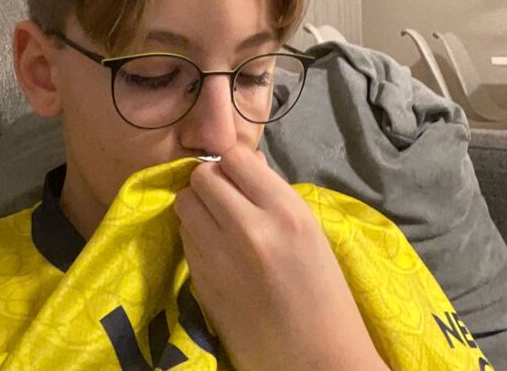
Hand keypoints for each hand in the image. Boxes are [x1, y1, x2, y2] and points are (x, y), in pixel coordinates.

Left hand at [174, 145, 387, 370]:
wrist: (315, 361)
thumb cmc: (324, 292)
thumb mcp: (309, 230)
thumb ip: (272, 192)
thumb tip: (243, 161)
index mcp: (284, 212)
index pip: (235, 157)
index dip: (234, 163)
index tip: (240, 176)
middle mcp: (248, 228)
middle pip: (201, 176)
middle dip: (211, 181)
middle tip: (226, 197)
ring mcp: (219, 257)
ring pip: (185, 203)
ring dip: (199, 206)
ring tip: (220, 223)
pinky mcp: (200, 282)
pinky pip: (185, 236)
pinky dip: (196, 234)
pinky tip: (217, 250)